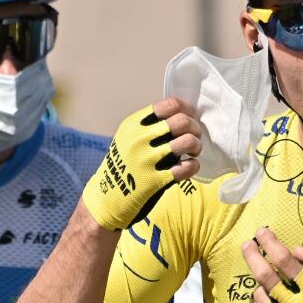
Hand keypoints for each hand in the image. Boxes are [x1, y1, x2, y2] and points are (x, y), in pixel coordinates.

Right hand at [81, 97, 201, 229]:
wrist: (106, 198)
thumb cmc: (124, 165)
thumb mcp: (128, 138)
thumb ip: (150, 125)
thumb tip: (184, 114)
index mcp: (134, 125)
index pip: (169, 105)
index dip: (186, 110)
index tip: (189, 118)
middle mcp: (139, 140)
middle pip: (181, 121)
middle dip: (195, 128)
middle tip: (194, 137)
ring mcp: (146, 161)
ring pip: (187, 142)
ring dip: (196, 146)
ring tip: (192, 152)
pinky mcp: (155, 181)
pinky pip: (187, 167)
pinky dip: (193, 166)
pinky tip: (188, 167)